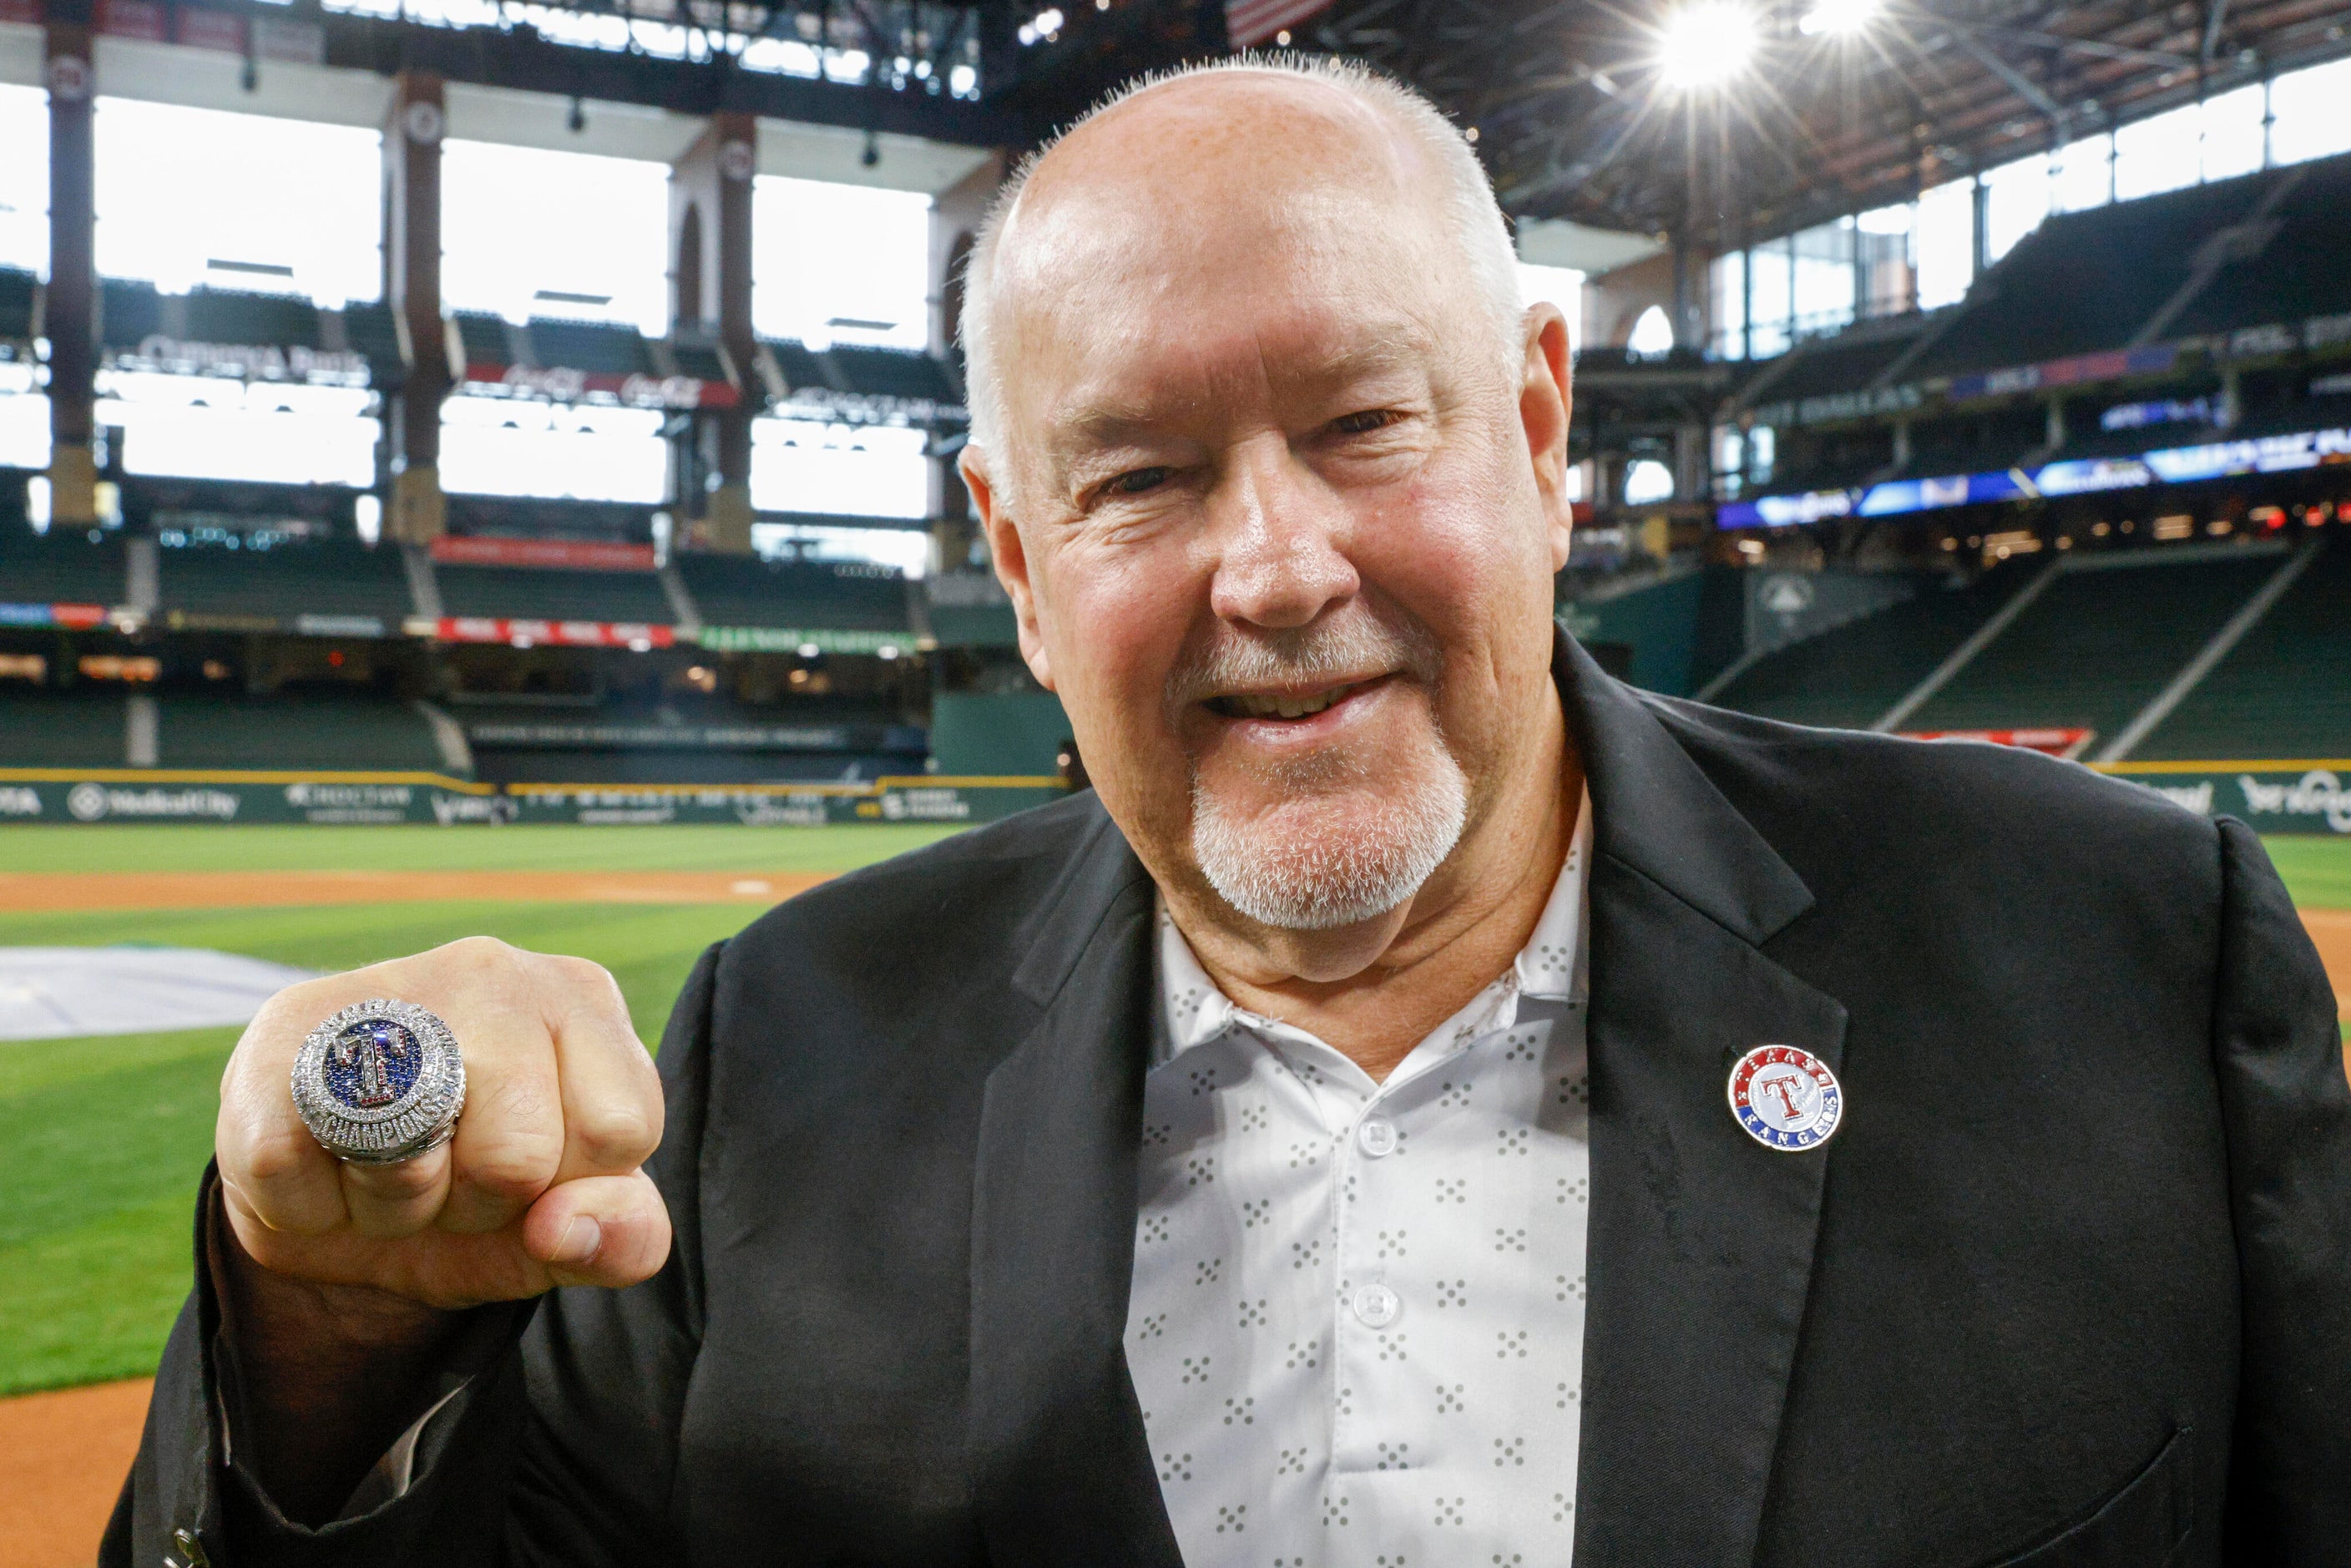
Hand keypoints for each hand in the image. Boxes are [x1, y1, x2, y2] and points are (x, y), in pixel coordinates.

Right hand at [217, 937, 670, 1311]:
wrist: (337, 1200)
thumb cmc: (478, 1191)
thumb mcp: (571, 1227)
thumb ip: (625, 1237)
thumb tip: (564, 1226)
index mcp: (583, 1001)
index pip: (618, 1131)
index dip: (568, 1186)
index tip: (534, 1168)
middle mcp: (496, 970)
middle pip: (516, 1158)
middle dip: (479, 1205)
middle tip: (449, 1170)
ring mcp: (386, 986)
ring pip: (408, 1161)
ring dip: (393, 1209)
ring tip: (388, 1163)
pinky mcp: (284, 1028)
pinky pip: (292, 1169)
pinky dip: (307, 1207)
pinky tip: (322, 1159)